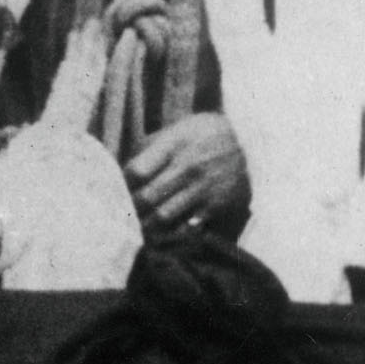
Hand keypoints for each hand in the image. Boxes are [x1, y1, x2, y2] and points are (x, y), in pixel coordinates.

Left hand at [123, 112, 249, 233]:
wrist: (250, 141)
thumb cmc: (203, 134)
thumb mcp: (177, 129)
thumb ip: (150, 147)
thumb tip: (123, 169)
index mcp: (173, 146)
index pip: (137, 171)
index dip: (121, 184)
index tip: (115, 189)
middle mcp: (187, 168)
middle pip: (146, 197)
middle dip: (129, 209)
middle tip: (120, 215)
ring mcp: (202, 189)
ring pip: (164, 217)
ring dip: (146, 225)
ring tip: (135, 229)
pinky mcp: (216, 206)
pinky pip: (188, 227)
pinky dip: (172, 233)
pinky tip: (162, 234)